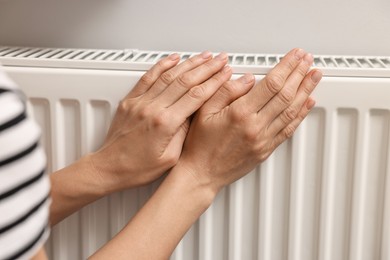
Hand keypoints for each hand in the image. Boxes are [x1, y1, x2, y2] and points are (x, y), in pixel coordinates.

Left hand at [89, 51, 231, 191]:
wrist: (109, 167)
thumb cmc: (137, 168)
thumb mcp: (170, 158)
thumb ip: (184, 134)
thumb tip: (194, 115)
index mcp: (165, 123)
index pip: (196, 96)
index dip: (214, 82)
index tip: (225, 74)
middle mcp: (152, 108)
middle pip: (185, 81)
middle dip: (206, 68)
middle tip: (219, 59)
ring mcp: (140, 102)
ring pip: (169, 75)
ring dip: (189, 63)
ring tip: (203, 56)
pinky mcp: (130, 100)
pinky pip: (148, 77)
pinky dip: (162, 65)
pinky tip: (173, 59)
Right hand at [177, 48, 322, 191]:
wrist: (202, 174)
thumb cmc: (200, 145)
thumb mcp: (204, 111)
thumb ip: (226, 91)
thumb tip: (248, 78)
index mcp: (240, 113)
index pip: (272, 83)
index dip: (287, 66)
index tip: (295, 56)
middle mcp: (256, 126)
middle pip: (286, 94)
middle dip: (300, 73)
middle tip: (307, 61)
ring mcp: (263, 140)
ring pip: (292, 111)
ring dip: (306, 90)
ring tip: (314, 76)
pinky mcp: (266, 150)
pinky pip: (289, 129)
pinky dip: (301, 114)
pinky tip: (307, 103)